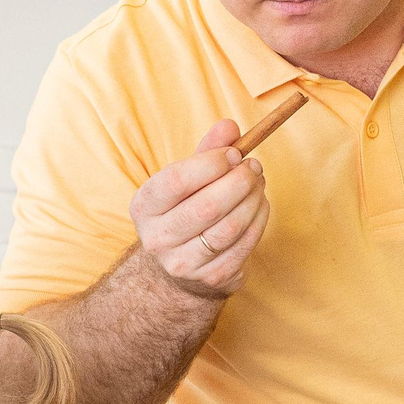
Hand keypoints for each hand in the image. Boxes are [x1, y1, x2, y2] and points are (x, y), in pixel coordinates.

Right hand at [131, 116, 270, 299]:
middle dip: (240, 181)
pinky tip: (259, 206)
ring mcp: (183, 263)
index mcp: (144, 206)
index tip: (235, 154)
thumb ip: (207, 151)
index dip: (213, 163)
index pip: (178, 180)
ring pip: (230, 226)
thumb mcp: (188, 179)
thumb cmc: (186, 210)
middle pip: (207, 206)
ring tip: (258, 185)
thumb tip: (230, 126)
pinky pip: (245, 245)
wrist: (180, 269)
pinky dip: (259, 220)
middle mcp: (157, 238)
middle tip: (254, 168)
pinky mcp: (211, 278)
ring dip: (254, 200)